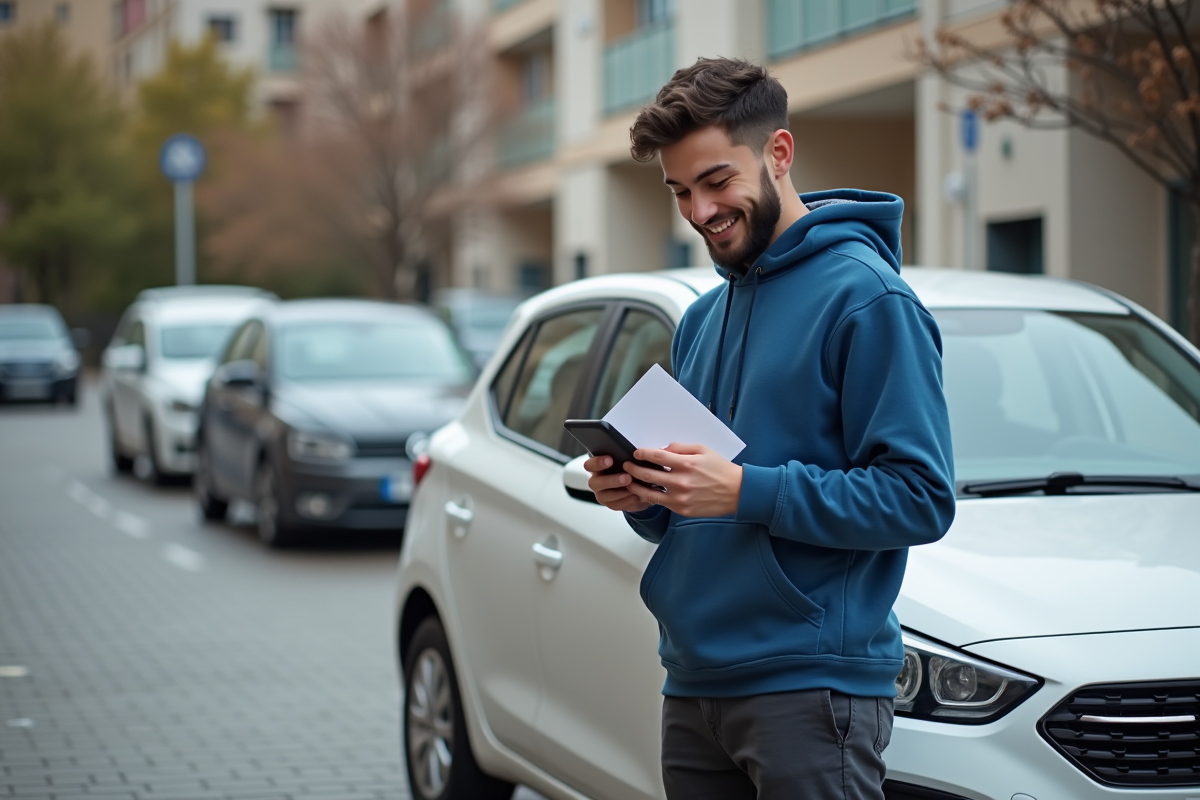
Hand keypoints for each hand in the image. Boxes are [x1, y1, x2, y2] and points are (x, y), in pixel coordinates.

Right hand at [584, 455, 652, 512]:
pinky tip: (637, 495)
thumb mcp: (626, 460)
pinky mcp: (611, 505)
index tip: (610, 460)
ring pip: (606, 496)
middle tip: (627, 477)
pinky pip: (617, 505)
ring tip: (635, 487)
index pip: (590, 465)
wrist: (638, 484)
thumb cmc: (629, 468)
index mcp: (596, 468)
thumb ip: (624, 457)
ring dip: (622, 492)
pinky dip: (628, 500)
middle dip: (611, 480)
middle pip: (595, 483)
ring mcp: (602, 495)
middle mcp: (596, 482)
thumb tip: (633, 453)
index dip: (598, 462)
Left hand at [624, 443, 742, 517]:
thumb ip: (681, 448)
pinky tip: (646, 491)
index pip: (656, 456)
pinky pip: (661, 503)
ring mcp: (680, 498)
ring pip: (649, 493)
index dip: (642, 453)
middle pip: (647, 474)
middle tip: (626, 465)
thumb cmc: (721, 469)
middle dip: (632, 469)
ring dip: (635, 486)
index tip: (636, 452)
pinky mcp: (682, 510)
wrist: (737, 492)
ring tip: (629, 481)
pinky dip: (651, 497)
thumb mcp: (703, 450)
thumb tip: (662, 449)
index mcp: (687, 464)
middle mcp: (681, 482)